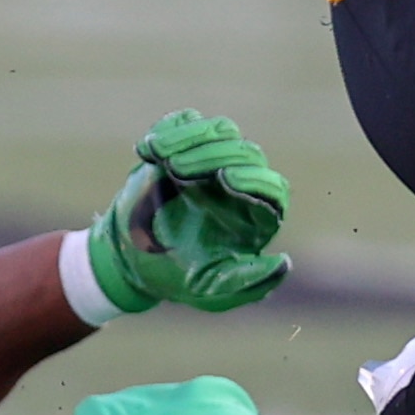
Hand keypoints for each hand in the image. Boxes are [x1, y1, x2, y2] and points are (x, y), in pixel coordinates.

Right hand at [82, 111, 290, 316]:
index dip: (253, 180)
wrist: (130, 260)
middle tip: (176, 170)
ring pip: (219, 131)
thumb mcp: (211, 292)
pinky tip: (148, 150)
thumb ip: (248, 283)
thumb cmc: (177, 278)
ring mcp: (211, 159)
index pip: (271, 188)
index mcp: (255, 216)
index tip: (225, 178)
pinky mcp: (182, 146)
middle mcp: (239, 183)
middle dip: (210, 156)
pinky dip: (168, 130)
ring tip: (159, 156)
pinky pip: (184, 122)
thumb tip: (284, 263)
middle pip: (244, 152)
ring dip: (190, 138)